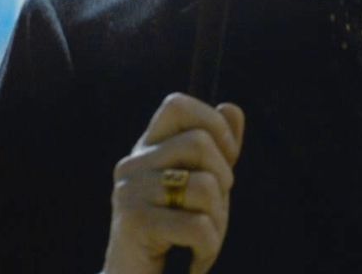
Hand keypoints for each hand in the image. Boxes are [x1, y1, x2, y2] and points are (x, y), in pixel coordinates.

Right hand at [103, 93, 245, 273]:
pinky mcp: (133, 223)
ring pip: (204, 185)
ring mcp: (129, 191)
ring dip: (219, 220)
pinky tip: (196, 261)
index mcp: (148, 149)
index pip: (176, 104)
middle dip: (224, 179)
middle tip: (214, 210)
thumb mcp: (204, 187)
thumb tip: (232, 108)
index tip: (226, 158)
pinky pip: (196, 225)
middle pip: (200, 142)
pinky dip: (208, 248)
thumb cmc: (175, 234)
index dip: (213, 124)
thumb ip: (219, 150)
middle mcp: (133, 164)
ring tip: (203, 240)